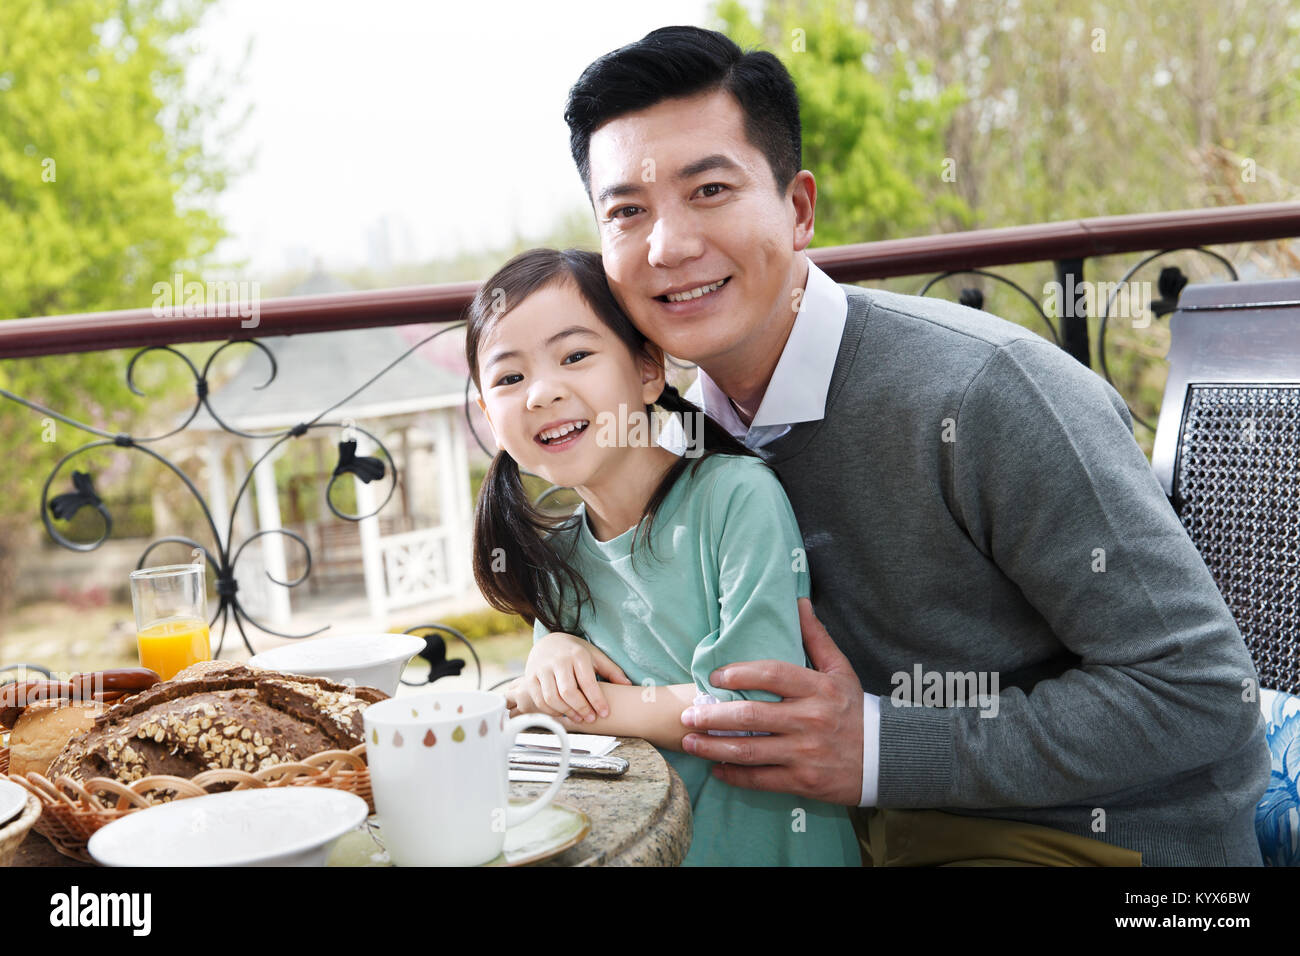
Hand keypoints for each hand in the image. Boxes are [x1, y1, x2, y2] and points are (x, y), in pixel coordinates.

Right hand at [514, 631, 631, 722]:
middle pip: (568, 692)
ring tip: (578, 718)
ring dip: (567, 712)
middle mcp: (558, 661)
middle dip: (581, 708)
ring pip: (552, 698)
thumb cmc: (575, 652)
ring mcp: (542, 669)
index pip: (588, 682)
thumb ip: (611, 670)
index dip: (597, 700)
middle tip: (591, 718)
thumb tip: (628, 685)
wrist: (549, 642)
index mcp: (577, 655)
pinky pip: (540, 700)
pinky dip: (552, 711)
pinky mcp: (530, 678)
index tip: (605, 713)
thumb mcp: (595, 656)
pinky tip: (563, 714)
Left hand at [679, 598, 865, 805]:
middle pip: (752, 716)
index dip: (740, 674)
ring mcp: (806, 753)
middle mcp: (810, 719)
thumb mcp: (841, 670)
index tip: (715, 677)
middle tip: (687, 713)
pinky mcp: (803, 781)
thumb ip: (816, 637)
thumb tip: (798, 602)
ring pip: (750, 750)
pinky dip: (734, 775)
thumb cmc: (854, 710)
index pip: (773, 674)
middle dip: (713, 716)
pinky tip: (716, 768)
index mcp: (819, 688)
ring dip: (714, 748)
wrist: (885, 758)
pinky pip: (761, 779)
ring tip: (689, 742)